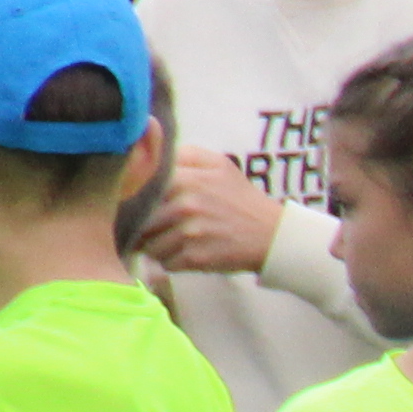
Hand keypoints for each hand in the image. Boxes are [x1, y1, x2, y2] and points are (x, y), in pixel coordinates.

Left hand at [135, 151, 290, 278]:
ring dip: (159, 247)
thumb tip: (150, 148)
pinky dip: (174, 262)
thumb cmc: (240, 198)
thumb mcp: (218, 164)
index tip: (146, 206)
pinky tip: (188, 254)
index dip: (139, 201)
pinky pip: (166, 263)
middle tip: (162, 229)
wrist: (272, 235)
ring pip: (150, 245)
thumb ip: (184, 153)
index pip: (140, 191)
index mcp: (186, 178)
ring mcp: (190, 233)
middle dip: (148, 227)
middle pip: (141, 221)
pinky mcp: (196, 258)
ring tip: (177, 242)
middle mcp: (185, 204)